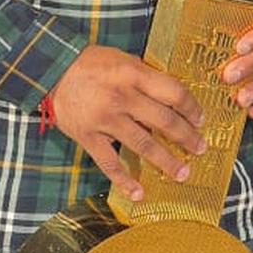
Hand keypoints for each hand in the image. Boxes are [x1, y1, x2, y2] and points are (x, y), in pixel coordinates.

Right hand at [48, 45, 206, 201]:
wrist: (51, 68)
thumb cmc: (90, 62)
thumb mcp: (123, 59)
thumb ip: (145, 77)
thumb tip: (172, 97)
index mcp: (134, 74)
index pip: (173, 93)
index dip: (191, 108)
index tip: (200, 119)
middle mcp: (123, 97)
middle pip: (164, 121)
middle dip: (186, 137)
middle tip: (200, 148)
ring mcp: (105, 119)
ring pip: (143, 145)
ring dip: (166, 161)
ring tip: (183, 174)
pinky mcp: (88, 136)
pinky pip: (110, 163)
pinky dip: (125, 180)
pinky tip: (139, 193)